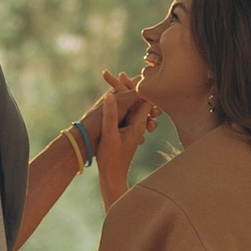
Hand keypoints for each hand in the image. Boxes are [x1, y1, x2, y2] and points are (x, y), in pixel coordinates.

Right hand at [91, 69, 156, 205]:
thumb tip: (110, 95)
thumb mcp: (109, 135)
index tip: (124, 73)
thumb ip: (110, 115)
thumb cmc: (111, 159)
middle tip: (115, 73)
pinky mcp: (127, 132)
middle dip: (127, 87)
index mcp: (137, 123)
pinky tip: (111, 100)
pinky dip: (119, 105)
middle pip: (138, 101)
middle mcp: (138, 124)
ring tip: (113, 80)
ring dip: (123, 95)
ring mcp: (133, 128)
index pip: (141, 99)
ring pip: (131, 107)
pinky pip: (126, 114)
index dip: (134, 85)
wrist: (113, 177)